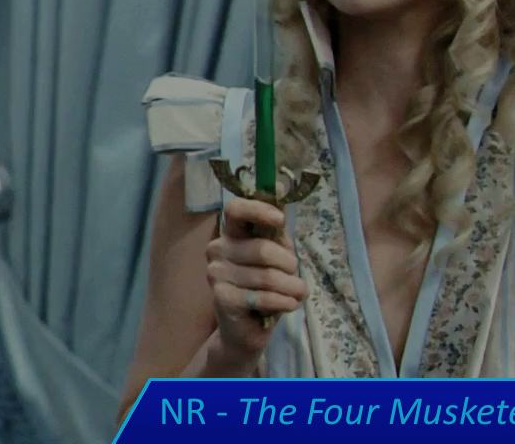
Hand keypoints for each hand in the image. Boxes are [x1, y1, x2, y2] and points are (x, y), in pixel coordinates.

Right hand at [205, 196, 307, 362]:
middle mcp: (217, 249)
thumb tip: (279, 186)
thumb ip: (276, 225)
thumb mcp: (276, 251)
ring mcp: (216, 274)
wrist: (248, 329)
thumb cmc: (264, 285)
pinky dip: (284, 302)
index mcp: (231, 233)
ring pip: (267, 276)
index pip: (235, 209)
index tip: (280, 220)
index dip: (258, 210)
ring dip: (292, 287)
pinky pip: (263, 297)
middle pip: (262, 248)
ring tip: (298, 294)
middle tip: (296, 276)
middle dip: (289, 264)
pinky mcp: (222, 298)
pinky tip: (289, 305)